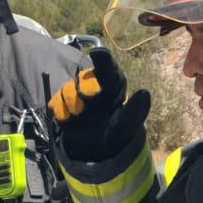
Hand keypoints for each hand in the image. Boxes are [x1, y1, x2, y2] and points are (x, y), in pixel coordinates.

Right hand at [49, 47, 151, 162]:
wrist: (98, 149)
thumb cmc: (117, 132)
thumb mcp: (128, 125)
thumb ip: (135, 110)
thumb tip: (144, 93)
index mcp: (113, 83)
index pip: (108, 66)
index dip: (102, 58)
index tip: (97, 54)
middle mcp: (95, 84)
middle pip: (83, 77)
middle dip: (84, 88)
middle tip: (88, 100)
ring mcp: (77, 93)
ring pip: (68, 88)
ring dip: (72, 102)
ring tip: (79, 115)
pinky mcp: (64, 103)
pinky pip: (57, 101)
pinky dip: (61, 110)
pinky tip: (69, 118)